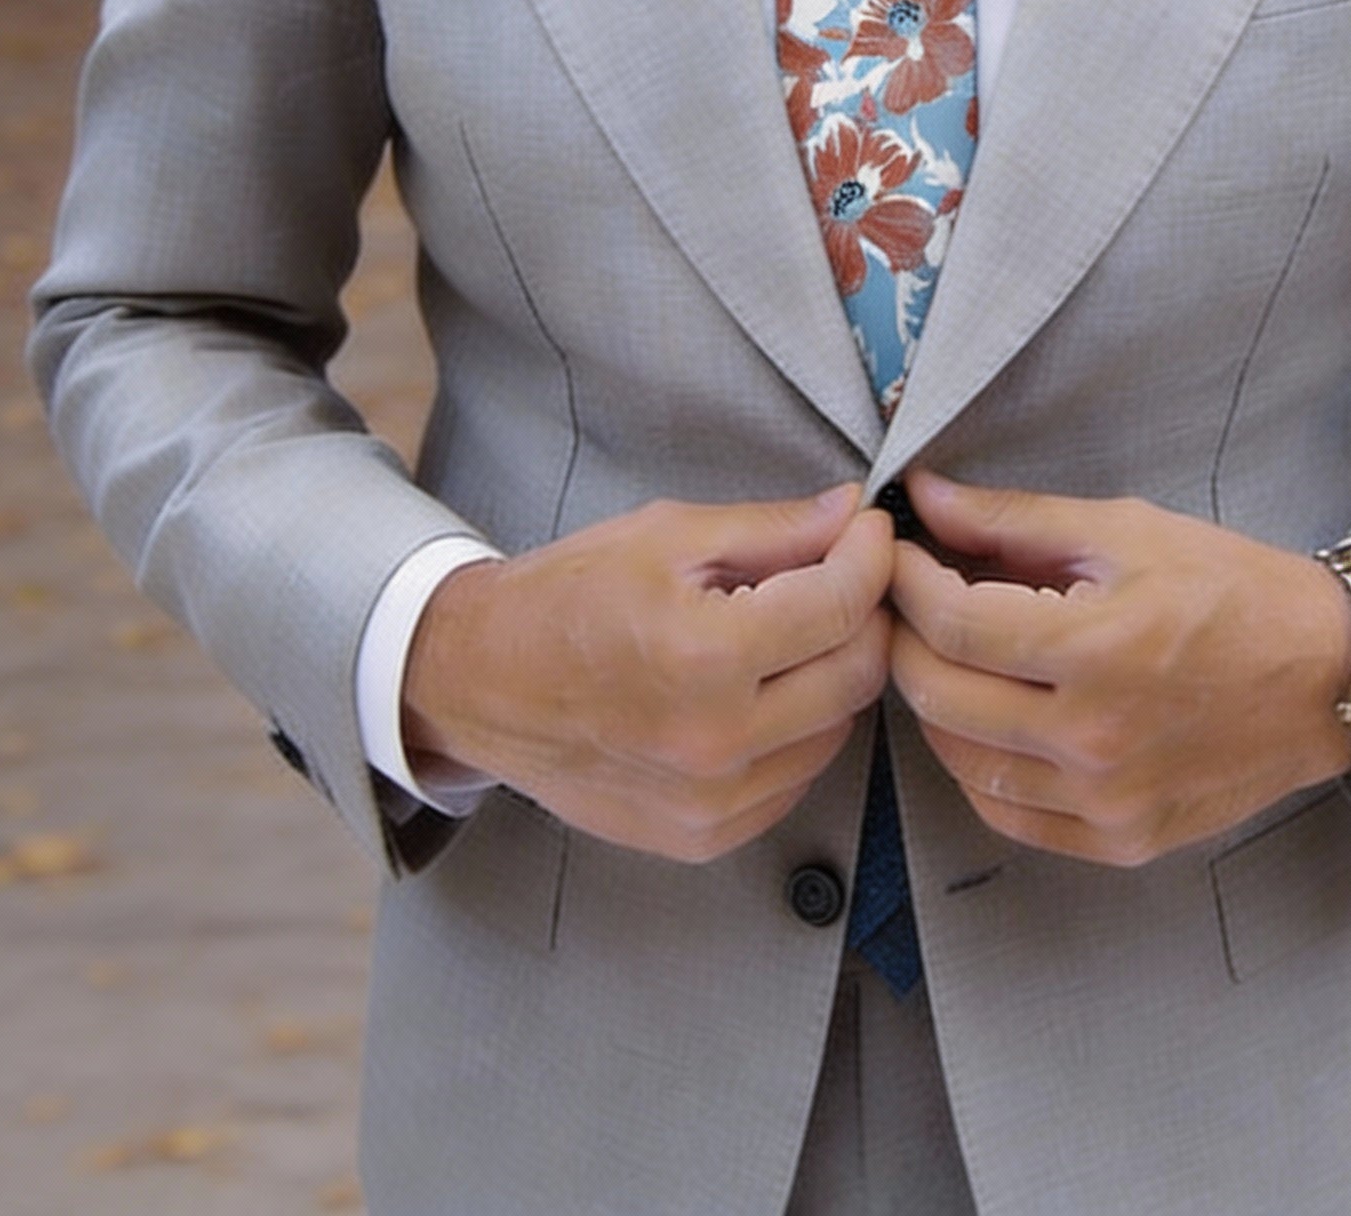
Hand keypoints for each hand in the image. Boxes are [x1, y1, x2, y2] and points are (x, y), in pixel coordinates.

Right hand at [402, 485, 893, 862]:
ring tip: (787, 632)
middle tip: (841, 574)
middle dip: (864, 613)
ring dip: (832, 673)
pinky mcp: (703, 835)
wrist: (480, 680)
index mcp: (706, 657)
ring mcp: (711, 802)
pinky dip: (797, 730)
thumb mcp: (668, 536)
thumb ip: (773, 529)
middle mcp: (715, 742)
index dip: (870, 556)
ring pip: (836, 730)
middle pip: (856, 673)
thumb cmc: (565, 598)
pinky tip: (758, 690)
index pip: (842, 605)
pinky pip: (795, 778)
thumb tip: (849, 514)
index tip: (867, 531)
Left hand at [888, 472, 1350, 866]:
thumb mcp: (1127, 530)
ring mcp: (1107, 800)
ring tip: (948, 655)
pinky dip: (978, 767)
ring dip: (935, 703)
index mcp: (1097, 648)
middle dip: (904, 638)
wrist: (1331, 676)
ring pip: (961, 761)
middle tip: (907, 601)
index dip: (905, 581)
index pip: (951, 623)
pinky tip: (989, 720)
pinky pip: (1007, 814)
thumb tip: (925, 497)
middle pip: (939, 695)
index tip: (896, 554)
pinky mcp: (1121, 839)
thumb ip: (1014, 519)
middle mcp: (1095, 737)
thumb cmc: (1235, 591)